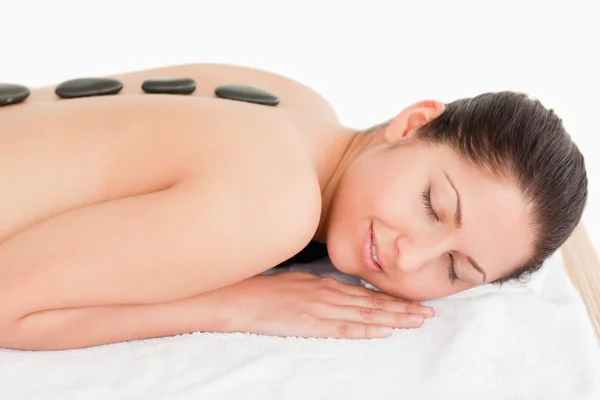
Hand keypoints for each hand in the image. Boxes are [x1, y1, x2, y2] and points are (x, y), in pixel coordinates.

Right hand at [211, 271, 433, 338]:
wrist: (242, 297)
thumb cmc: (267, 290)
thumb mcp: (299, 282)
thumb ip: (321, 288)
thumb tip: (341, 293)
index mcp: (326, 284)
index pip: (366, 294)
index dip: (392, 299)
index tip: (413, 303)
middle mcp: (329, 293)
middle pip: (372, 303)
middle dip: (402, 309)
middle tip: (428, 313)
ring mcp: (321, 307)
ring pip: (364, 314)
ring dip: (393, 318)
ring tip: (416, 322)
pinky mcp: (311, 322)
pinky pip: (343, 327)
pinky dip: (365, 330)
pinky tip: (383, 332)